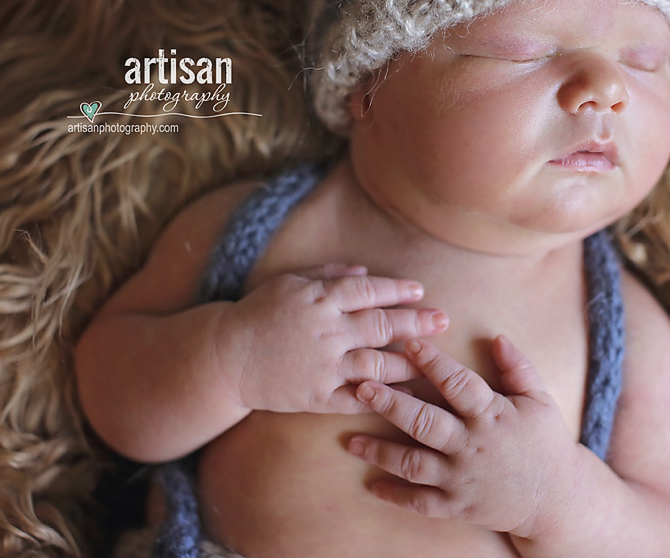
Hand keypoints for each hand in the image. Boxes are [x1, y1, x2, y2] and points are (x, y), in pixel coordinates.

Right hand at [216, 263, 448, 413]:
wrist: (225, 357)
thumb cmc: (258, 314)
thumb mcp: (289, 283)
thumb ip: (328, 274)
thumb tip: (364, 272)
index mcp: (319, 299)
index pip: (368, 290)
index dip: (397, 289)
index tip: (420, 290)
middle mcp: (325, 331)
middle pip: (381, 325)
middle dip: (417, 323)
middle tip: (443, 320)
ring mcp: (322, 366)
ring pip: (377, 364)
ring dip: (409, 363)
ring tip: (434, 362)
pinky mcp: (316, 396)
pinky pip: (357, 397)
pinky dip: (383, 396)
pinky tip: (406, 395)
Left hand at [347, 336, 578, 539]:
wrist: (556, 500)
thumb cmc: (546, 442)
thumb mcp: (539, 400)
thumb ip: (518, 367)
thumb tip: (496, 336)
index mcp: (492, 416)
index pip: (458, 384)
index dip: (433, 363)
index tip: (409, 344)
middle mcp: (472, 446)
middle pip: (425, 422)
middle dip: (391, 404)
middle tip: (362, 387)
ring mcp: (462, 478)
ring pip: (413, 463)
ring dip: (380, 451)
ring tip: (351, 440)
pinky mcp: (457, 506)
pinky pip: (420, 502)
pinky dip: (395, 495)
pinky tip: (371, 484)